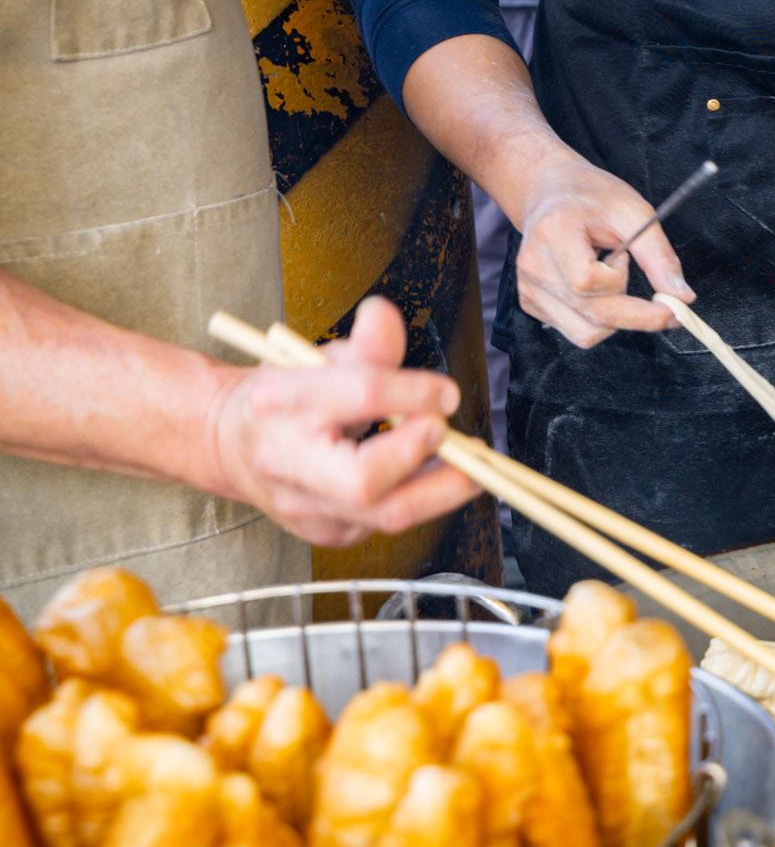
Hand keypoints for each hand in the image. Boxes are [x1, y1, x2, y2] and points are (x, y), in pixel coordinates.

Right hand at [206, 297, 480, 547]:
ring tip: (472, 463)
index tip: (447, 392)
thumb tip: (385, 315)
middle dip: (418, 454)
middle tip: (448, 432)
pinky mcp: (329, 532)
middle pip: (364, 480)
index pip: (359, 395)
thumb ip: (362, 344)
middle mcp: (289, 463)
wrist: (231, 446)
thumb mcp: (315, 358)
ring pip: (388, 514)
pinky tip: (440, 475)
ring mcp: (307, 507)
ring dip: (442, 488)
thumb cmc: (284, 399)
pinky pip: (388, 522)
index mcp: (283, 403)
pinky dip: (425, 497)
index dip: (412, 392)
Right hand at [513, 154, 693, 347]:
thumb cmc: (593, 197)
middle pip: (591, 315)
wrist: (550, 192)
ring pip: (586, 334)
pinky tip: (599, 290)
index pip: (588, 281)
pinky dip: (599, 320)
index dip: (622, 283)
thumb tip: (683, 298)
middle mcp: (533, 266)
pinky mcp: (530, 303)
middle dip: (636, 316)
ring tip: (613, 279)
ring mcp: (527, 288)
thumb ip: (659, 257)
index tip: (642, 272)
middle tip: (664, 305)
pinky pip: (576, 332)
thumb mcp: (634, 213)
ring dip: (616, 318)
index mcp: (553, 234)